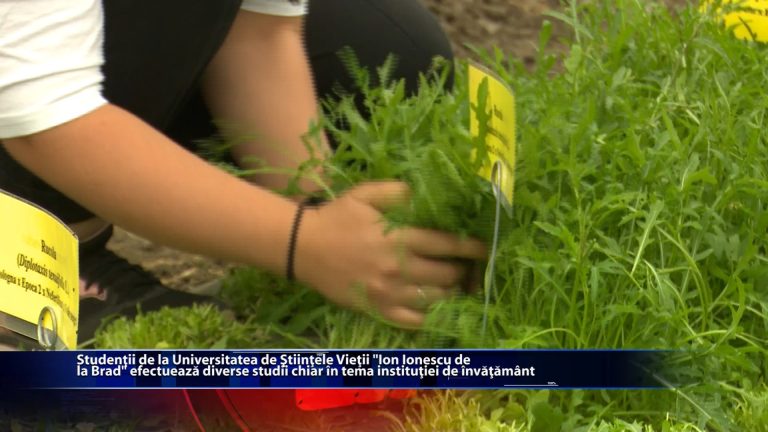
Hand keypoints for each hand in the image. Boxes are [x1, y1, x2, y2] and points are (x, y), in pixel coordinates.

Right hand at [294, 181, 486, 326]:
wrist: (302, 247)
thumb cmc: (336, 218)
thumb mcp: (365, 194)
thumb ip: (398, 192)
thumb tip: (427, 194)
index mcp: (398, 239)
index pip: (446, 245)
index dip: (471, 248)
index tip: (485, 248)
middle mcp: (397, 270)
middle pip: (446, 276)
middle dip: (464, 271)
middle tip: (470, 267)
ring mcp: (387, 294)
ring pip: (434, 301)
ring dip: (452, 294)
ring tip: (458, 286)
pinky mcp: (376, 309)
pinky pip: (412, 322)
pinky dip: (430, 317)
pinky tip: (438, 310)